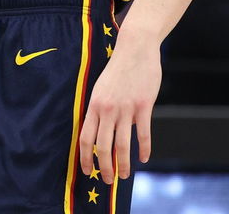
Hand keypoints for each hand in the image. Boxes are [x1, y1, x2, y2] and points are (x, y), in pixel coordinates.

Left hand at [78, 36, 160, 184]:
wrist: (135, 49)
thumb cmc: (117, 70)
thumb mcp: (101, 88)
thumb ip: (100, 110)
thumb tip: (99, 132)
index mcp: (94, 105)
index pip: (85, 138)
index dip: (85, 157)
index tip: (86, 171)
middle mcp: (107, 109)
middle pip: (103, 146)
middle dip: (103, 167)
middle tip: (106, 180)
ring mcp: (126, 108)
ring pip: (122, 145)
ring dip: (122, 164)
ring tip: (123, 175)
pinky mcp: (143, 106)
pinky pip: (143, 133)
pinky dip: (143, 149)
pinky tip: (144, 158)